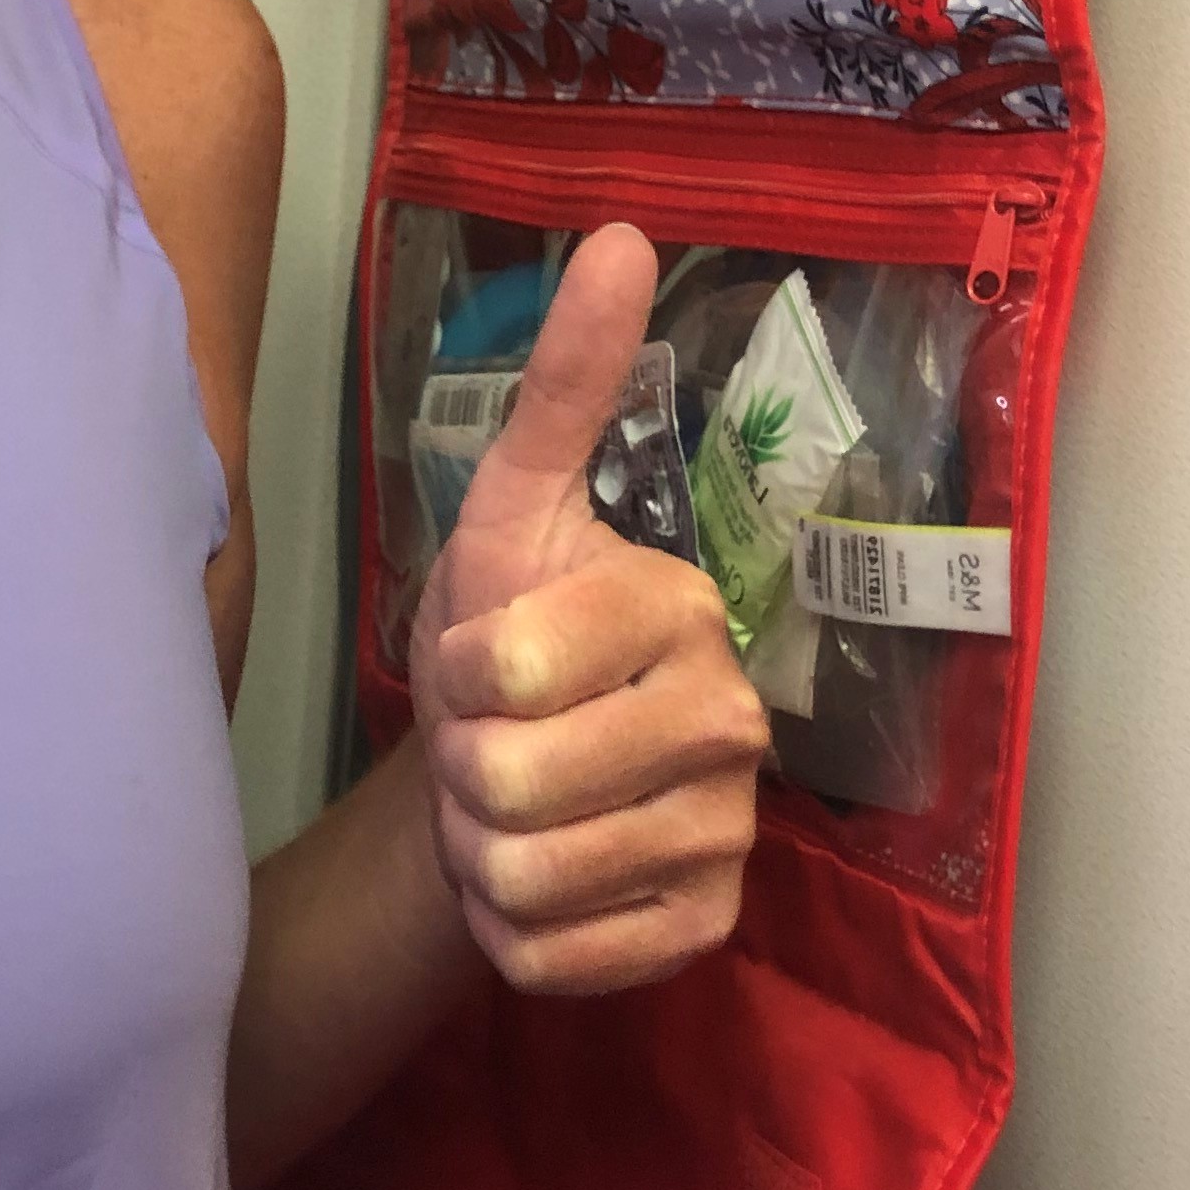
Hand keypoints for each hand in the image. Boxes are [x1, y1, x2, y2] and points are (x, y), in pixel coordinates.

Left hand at [409, 223, 771, 995]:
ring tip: (509, 810)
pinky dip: (515, 934)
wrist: (496, 780)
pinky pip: (557, 959)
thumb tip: (621, 230)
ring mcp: (729, 838)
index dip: (457, 671)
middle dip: (462, 769)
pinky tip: (544, 885)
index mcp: (682, 608)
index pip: (505, 668)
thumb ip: (566, 380)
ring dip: (481, 853)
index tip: (481, 656)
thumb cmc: (500, 629)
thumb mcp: (508, 502)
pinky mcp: (705, 937)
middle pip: (513, 781)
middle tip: (487, 744)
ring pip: (527, 877)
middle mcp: (733, 721)